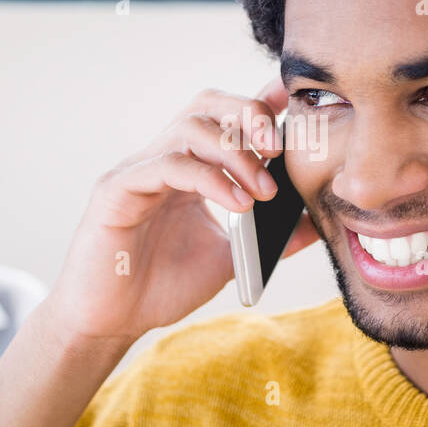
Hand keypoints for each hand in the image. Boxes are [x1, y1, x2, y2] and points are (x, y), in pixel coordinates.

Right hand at [42, 77, 320, 354]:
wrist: (111, 323)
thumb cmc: (161, 286)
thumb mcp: (231, 257)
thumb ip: (270, 236)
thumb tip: (316, 221)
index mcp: (188, 168)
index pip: (223, 117)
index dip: (258, 104)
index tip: (294, 103)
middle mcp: (162, 159)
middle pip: (206, 106)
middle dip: (249, 116)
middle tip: (279, 149)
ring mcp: (137, 171)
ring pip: (189, 128)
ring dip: (235, 153)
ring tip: (263, 191)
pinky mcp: (116, 190)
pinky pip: (166, 165)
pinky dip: (208, 178)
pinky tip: (237, 203)